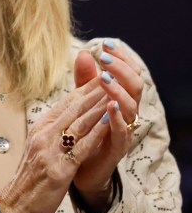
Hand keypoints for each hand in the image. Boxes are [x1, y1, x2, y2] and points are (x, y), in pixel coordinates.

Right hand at [0, 77, 111, 212]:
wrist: (15, 208)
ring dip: (100, 107)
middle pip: (74, 109)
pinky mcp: (59, 170)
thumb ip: (52, 132)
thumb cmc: (28, 181)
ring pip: (79, 124)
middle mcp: (42, 137)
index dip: (84, 89)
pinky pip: (82, 148)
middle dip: (95, 92)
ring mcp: (49, 153)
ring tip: (117, 93)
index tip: (101, 76)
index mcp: (38, 130)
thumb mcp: (38, 150)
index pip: (65, 104)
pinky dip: (97, 134)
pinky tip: (109, 123)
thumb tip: (68, 118)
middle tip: (113, 76)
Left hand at [70, 41, 142, 209]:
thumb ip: (84, 81)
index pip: (130, 73)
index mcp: (122, 100)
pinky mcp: (116, 149)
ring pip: (131, 107)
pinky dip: (116, 118)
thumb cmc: (83, 132)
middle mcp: (128, 113)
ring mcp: (124, 131)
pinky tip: (109, 106)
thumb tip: (84, 54)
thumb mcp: (82, 103)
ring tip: (104, 78)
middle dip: (121, 68)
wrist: (78, 168)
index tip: (107, 43)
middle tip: (105, 55)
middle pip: (135, 86)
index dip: (122, 58)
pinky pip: (121, 132)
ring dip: (118, 90)